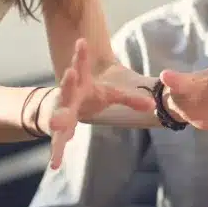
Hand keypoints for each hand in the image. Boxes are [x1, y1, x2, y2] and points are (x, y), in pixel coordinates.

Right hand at [43, 39, 154, 168]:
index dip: (82, 54)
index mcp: (80, 83)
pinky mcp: (57, 131)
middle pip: (67, 88)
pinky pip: (57, 143)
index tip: (81, 41)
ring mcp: (60, 113)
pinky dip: (56, 153)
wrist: (59, 109)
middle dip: (68, 81)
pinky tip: (54, 165)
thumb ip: (130, 99)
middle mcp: (67, 96)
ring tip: (57, 122)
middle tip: (69, 73)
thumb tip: (153, 105)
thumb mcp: (110, 95)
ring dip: (58, 118)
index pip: (81, 65)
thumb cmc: (87, 97)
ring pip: (59, 116)